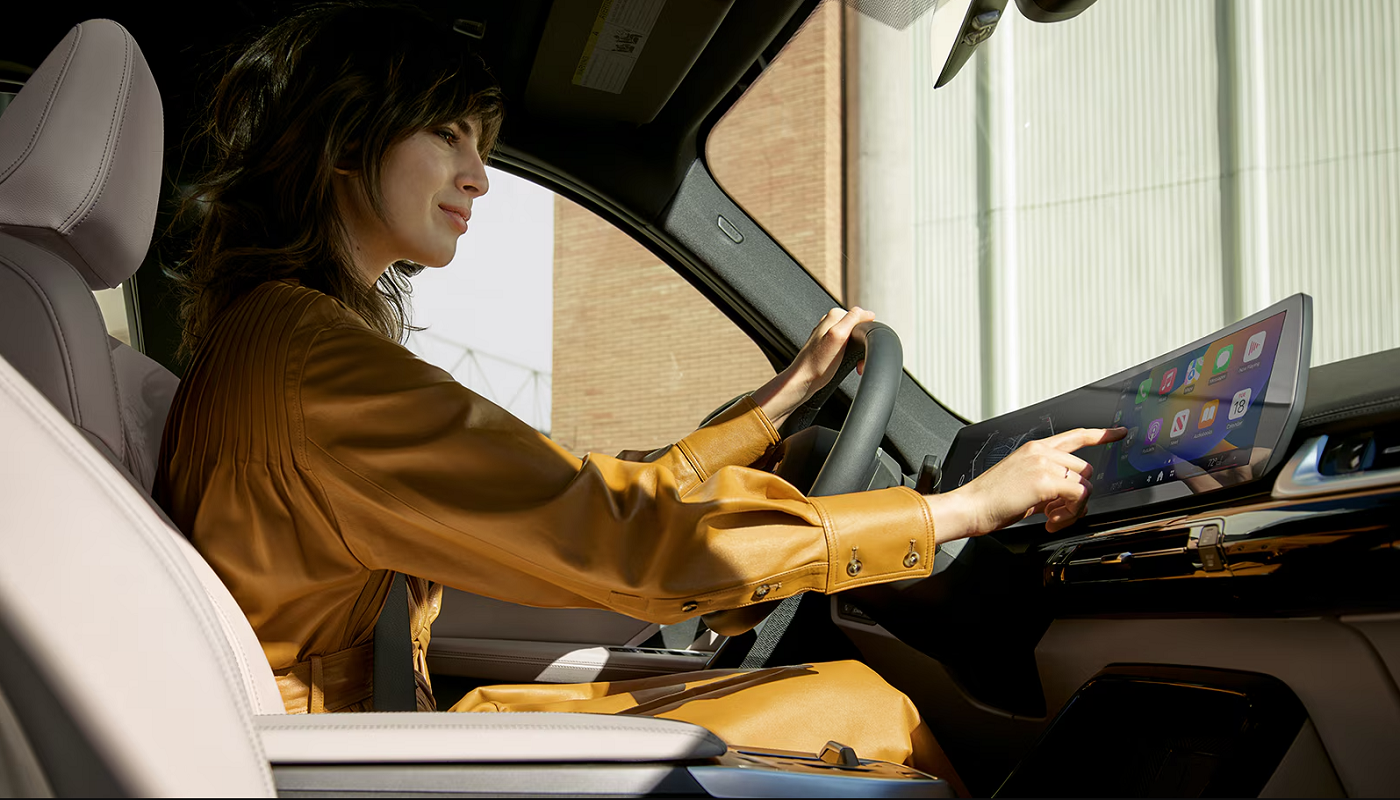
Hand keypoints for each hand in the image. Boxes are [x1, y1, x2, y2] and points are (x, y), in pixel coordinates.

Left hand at [751, 307, 877, 427]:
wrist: (804, 380)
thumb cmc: (817, 363)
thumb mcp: (838, 336)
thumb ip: (852, 319)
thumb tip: (868, 313)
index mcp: (835, 315)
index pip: (863, 318)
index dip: (867, 334)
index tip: (861, 349)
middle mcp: (831, 322)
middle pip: (860, 330)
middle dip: (862, 345)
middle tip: (857, 361)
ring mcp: (830, 334)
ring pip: (856, 340)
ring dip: (858, 354)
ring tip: (853, 365)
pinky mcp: (830, 346)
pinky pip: (849, 349)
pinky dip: (852, 358)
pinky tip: (846, 364)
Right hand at [927, 427, 1126, 538]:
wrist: (971, 506)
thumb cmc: (991, 499)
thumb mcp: (1023, 483)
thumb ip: (1048, 482)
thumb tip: (1068, 497)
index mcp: (1035, 448)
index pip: (1075, 435)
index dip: (1100, 434)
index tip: (1118, 433)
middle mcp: (1041, 451)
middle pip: (1086, 469)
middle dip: (1078, 494)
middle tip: (1058, 512)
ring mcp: (1044, 464)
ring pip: (1084, 485)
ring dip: (1073, 508)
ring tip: (1052, 518)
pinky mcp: (1045, 480)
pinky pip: (1078, 497)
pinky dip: (1070, 513)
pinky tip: (1050, 520)